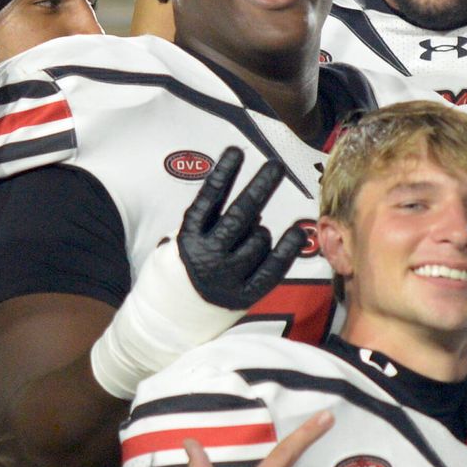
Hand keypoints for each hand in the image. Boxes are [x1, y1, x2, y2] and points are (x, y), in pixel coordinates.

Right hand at [173, 149, 312, 313]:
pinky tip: (296, 233)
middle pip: (240, 215)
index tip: (237, 151)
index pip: (208, 198)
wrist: (171, 316)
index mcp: (189, 236)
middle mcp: (206, 255)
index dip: (223, 173)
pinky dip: (286, 250)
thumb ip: (214, 219)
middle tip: (276, 166)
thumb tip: (256, 206)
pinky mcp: (243, 296)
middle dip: (260, 187)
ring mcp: (226, 276)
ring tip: (253, 234)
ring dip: (262, 230)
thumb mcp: (187, 237)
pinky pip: (271, 269)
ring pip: (258, 240)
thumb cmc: (186, 267)